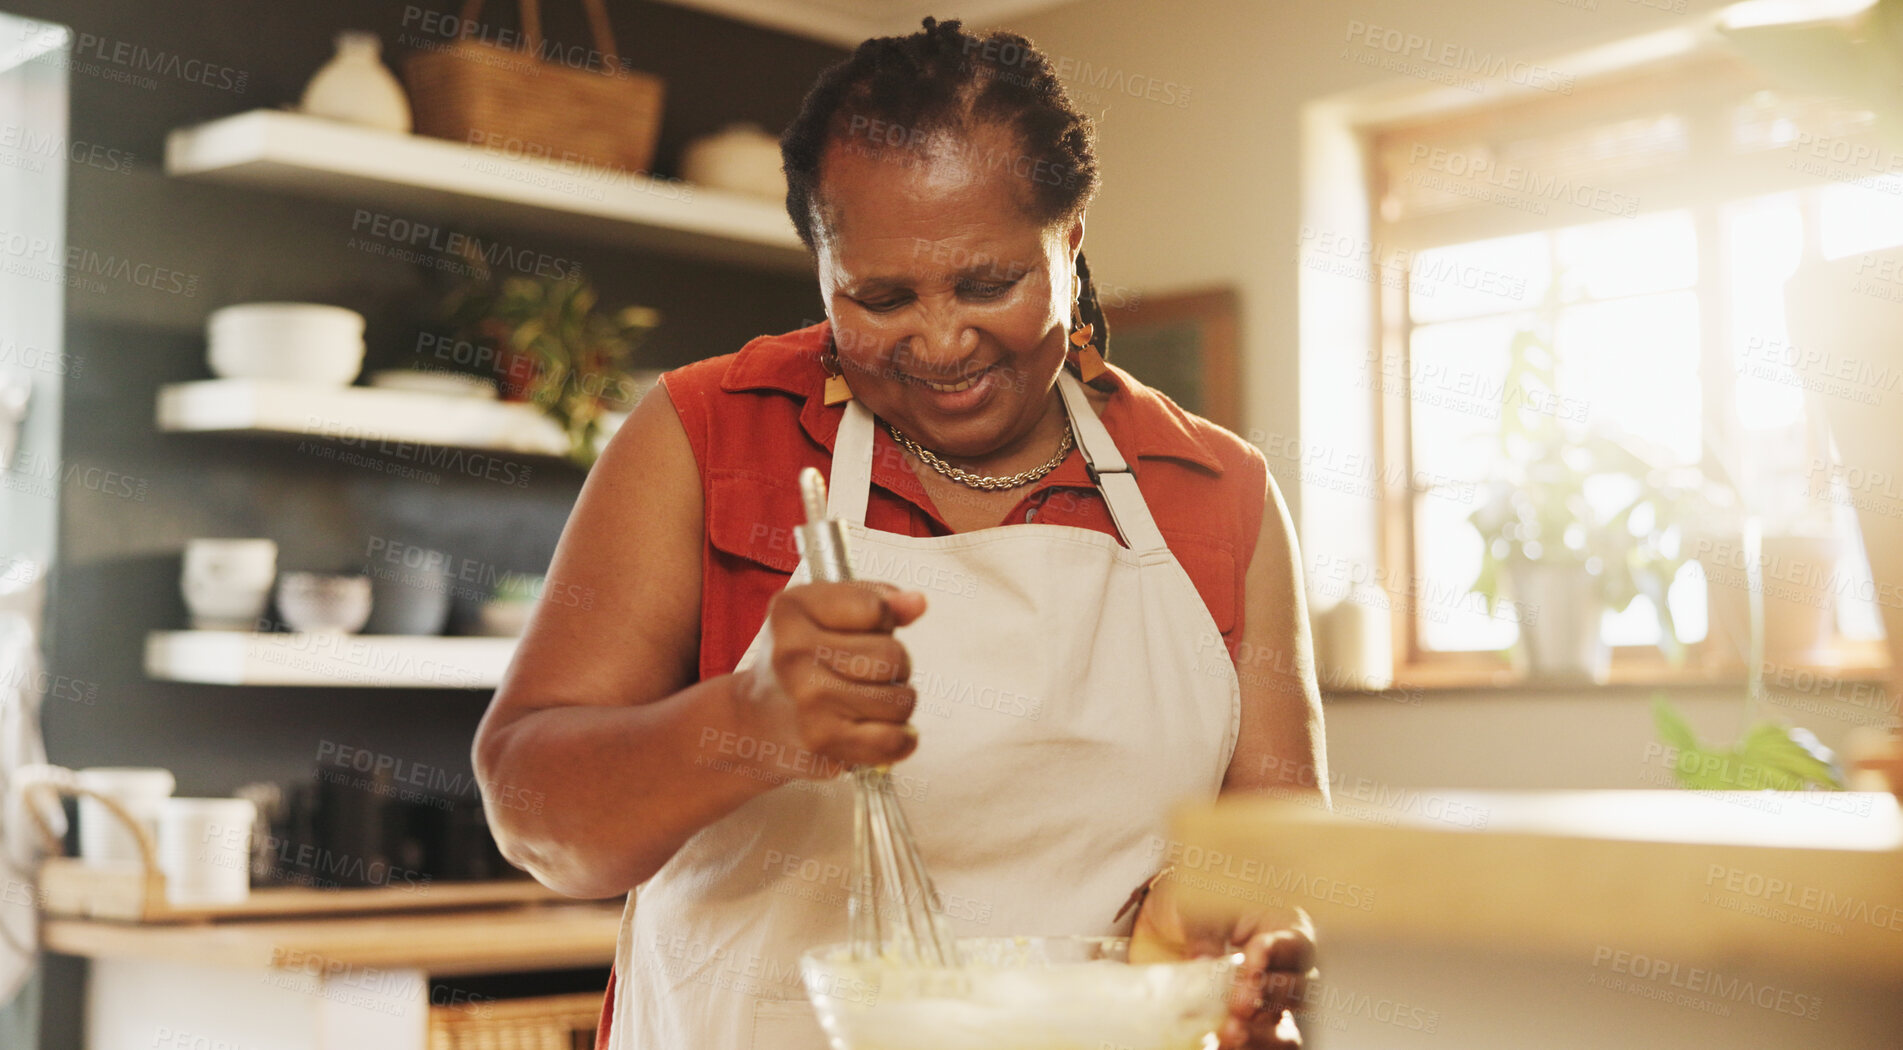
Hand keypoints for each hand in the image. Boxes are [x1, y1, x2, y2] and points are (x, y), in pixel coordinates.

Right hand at [737, 581, 927, 773]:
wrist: (753, 724)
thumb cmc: (799, 663)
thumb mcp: (824, 614)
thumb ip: (875, 600)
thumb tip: (917, 603)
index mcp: (792, 609)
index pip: (878, 610)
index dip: (883, 623)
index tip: (862, 633)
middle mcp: (794, 653)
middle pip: (894, 657)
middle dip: (894, 667)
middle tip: (866, 674)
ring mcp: (808, 700)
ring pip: (901, 700)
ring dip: (895, 704)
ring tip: (866, 702)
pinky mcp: (822, 742)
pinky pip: (893, 740)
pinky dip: (900, 739)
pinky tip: (881, 730)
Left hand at [1131, 871, 1316, 1048]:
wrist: (1158, 931)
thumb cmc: (1185, 905)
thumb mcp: (1193, 902)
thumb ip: (1205, 928)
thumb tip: (1207, 960)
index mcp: (1280, 927)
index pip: (1296, 945)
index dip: (1277, 954)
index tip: (1250, 957)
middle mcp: (1281, 969)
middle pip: (1301, 992)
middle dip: (1271, 998)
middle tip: (1239, 1002)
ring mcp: (1264, 1005)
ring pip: (1285, 1031)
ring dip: (1260, 1035)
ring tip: (1229, 1033)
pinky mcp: (1244, 1030)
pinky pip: (1257, 1048)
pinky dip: (1243, 1049)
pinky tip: (1215, 1044)